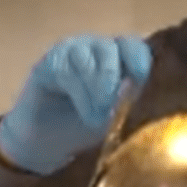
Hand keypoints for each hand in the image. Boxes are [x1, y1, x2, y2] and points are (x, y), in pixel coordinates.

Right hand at [0, 35, 151, 174]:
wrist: (48, 140)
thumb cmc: (85, 125)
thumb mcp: (112, 117)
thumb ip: (125, 101)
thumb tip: (132, 91)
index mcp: (119, 59)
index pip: (132, 46)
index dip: (138, 58)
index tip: (139, 78)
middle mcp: (96, 49)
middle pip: (108, 47)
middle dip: (110, 76)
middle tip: (108, 105)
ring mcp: (72, 51)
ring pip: (84, 56)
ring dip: (92, 87)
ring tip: (94, 115)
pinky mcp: (50, 61)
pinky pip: (63, 68)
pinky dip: (76, 90)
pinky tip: (79, 106)